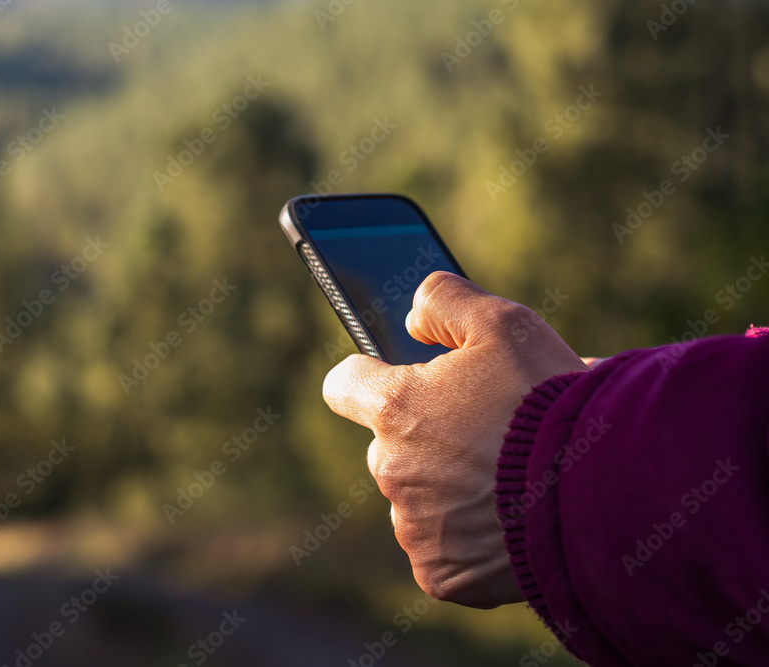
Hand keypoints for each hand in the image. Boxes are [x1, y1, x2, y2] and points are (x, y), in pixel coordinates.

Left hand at [322, 272, 586, 607]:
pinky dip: (467, 537)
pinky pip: (440, 548)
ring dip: (448, 488)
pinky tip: (509, 520)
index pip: (344, 385)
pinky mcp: (439, 571)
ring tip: (508, 478)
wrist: (604, 490)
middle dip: (427, 436)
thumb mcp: (504, 324)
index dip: (369, 378)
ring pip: (416, 498)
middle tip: (488, 433)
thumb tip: (412, 314)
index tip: (395, 379)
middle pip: (391, 445)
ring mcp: (414, 526)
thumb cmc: (552, 402)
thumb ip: (444, 302)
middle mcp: (391, 469)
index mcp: (394, 408)